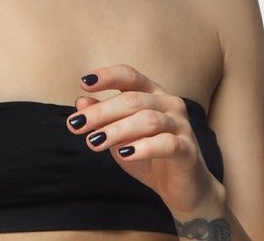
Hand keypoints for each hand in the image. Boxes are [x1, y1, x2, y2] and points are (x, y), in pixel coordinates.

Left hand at [64, 63, 221, 215]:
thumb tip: (80, 102)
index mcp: (152, 94)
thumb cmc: (146, 155)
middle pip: (133, 100)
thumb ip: (102, 119)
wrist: (180, 186)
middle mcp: (169, 103)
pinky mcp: (188, 150)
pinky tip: (124, 154)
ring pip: (148, 120)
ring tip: (93, 142)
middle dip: (101, 112)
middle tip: (75, 125)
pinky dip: (143, 147)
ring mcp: (181, 125)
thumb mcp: (119, 136)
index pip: (129, 76)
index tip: (83, 83)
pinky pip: (166, 144)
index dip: (107, 76)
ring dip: (117, 130)